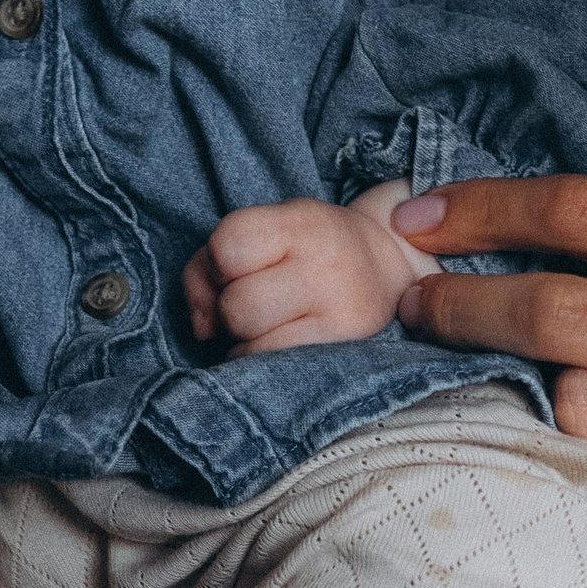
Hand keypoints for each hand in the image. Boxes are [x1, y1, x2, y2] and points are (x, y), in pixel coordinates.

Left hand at [183, 183, 438, 356]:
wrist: (383, 264)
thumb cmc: (306, 248)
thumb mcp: (262, 231)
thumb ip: (207, 265)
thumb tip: (202, 328)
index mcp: (300, 222)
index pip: (228, 246)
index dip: (217, 264)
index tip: (235, 268)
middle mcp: (326, 264)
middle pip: (236, 305)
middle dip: (229, 308)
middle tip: (255, 299)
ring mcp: (340, 310)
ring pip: (252, 344)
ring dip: (245, 339)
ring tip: (269, 321)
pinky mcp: (345, 347)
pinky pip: (273, 365)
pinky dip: (259, 359)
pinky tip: (277, 341)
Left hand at [387, 175, 586, 587]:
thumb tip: (577, 257)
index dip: (483, 210)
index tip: (420, 220)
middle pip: (556, 313)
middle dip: (462, 310)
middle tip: (417, 310)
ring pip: (578, 412)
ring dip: (528, 411)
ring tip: (501, 409)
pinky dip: (580, 494)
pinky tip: (562, 484)